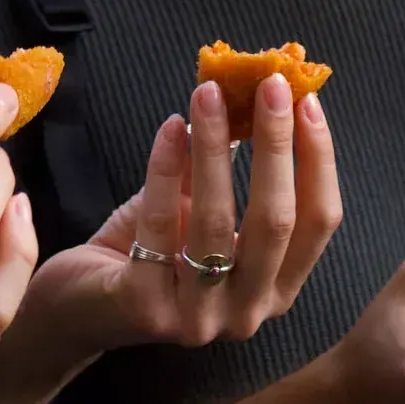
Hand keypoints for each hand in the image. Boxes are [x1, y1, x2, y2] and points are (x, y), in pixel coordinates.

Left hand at [25, 76, 341, 354]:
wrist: (85, 306)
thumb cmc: (156, 253)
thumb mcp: (203, 210)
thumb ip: (229, 168)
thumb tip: (249, 95)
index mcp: (278, 288)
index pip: (318, 222)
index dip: (319, 159)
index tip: (308, 101)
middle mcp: (248, 312)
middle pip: (276, 221)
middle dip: (276, 145)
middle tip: (270, 85)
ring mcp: (198, 318)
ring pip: (216, 221)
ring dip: (215, 148)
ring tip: (208, 94)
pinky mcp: (146, 308)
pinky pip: (159, 225)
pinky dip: (166, 168)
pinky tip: (170, 128)